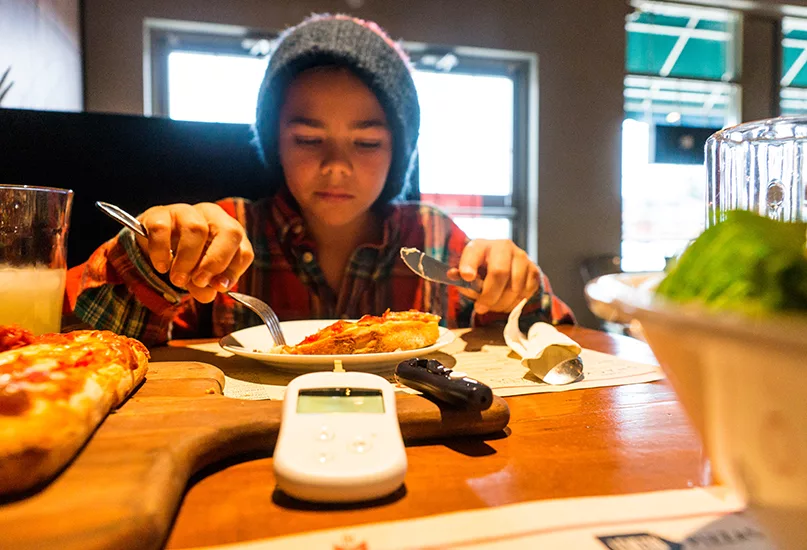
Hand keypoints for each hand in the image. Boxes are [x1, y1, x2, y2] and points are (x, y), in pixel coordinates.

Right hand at [135, 203, 253, 302]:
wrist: (152, 245)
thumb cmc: (185, 259)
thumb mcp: (198, 276)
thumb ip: (205, 286)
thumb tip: (209, 293)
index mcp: (229, 232)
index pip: (244, 251)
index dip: (233, 272)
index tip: (218, 287)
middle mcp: (213, 216)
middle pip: (230, 232)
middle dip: (216, 261)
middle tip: (200, 281)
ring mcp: (186, 212)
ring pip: (196, 229)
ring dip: (187, 260)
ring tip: (178, 279)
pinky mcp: (159, 213)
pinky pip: (163, 229)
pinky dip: (161, 252)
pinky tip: (161, 266)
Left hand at [448, 239, 540, 314]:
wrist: (506, 264)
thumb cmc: (481, 269)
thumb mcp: (467, 270)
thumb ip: (459, 275)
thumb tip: (452, 275)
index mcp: (482, 245)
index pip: (475, 252)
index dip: (470, 264)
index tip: (467, 276)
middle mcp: (504, 246)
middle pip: (499, 272)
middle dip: (489, 296)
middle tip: (480, 308)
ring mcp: (522, 257)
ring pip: (515, 287)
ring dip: (502, 303)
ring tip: (493, 306)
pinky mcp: (534, 270)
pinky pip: (526, 292)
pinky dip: (515, 303)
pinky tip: (506, 302)